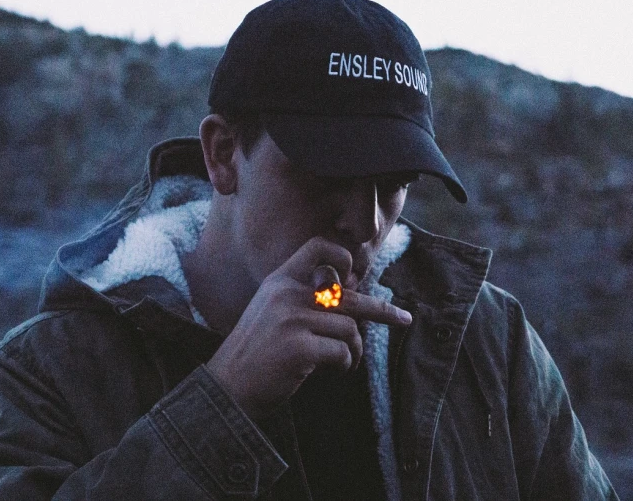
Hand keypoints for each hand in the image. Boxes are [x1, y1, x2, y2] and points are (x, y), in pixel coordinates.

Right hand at [205, 237, 411, 419]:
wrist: (227, 386)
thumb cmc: (255, 353)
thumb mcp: (271, 312)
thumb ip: (302, 298)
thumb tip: (350, 297)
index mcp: (278, 280)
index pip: (317, 247)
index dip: (342, 257)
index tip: (355, 277)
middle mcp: (286, 294)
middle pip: (349, 295)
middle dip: (382, 310)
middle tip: (405, 319)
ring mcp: (292, 319)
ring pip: (349, 329)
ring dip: (354, 350)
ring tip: (345, 363)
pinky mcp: (299, 347)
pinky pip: (342, 351)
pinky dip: (345, 364)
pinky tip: (334, 372)